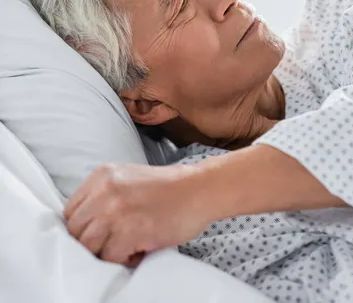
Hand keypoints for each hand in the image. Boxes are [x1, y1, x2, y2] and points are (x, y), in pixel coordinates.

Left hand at [64, 163, 208, 264]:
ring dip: (105, 253)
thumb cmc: (166, 189)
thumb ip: (103, 195)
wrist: (198, 188)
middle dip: (91, 243)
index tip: (97, 234)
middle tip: (114, 244)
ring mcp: (115, 210)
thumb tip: (83, 226)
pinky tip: (140, 250)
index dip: (82, 228)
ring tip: (127, 246)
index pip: (70, 211)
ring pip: (88, 247)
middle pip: (75, 230)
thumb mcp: (126, 179)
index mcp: (101, 175)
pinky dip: (124, 260)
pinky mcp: (129, 230)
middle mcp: (104, 190)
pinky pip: (110, 258)